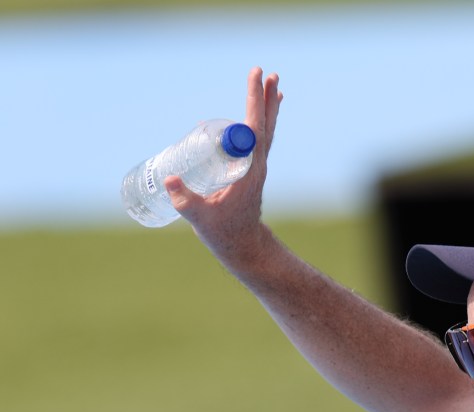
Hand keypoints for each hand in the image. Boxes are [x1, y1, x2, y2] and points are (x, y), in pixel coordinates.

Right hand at [165, 67, 283, 268]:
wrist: (243, 247)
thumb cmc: (223, 233)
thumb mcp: (199, 217)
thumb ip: (184, 199)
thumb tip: (169, 179)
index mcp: (249, 171)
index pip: (253, 132)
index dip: (254, 106)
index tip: (256, 83)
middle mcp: (257, 165)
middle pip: (263, 126)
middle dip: (264, 99)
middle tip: (270, 73)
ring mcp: (256, 168)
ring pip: (264, 132)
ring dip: (266, 108)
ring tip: (272, 85)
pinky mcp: (251, 171)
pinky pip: (258, 142)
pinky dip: (260, 124)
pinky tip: (256, 116)